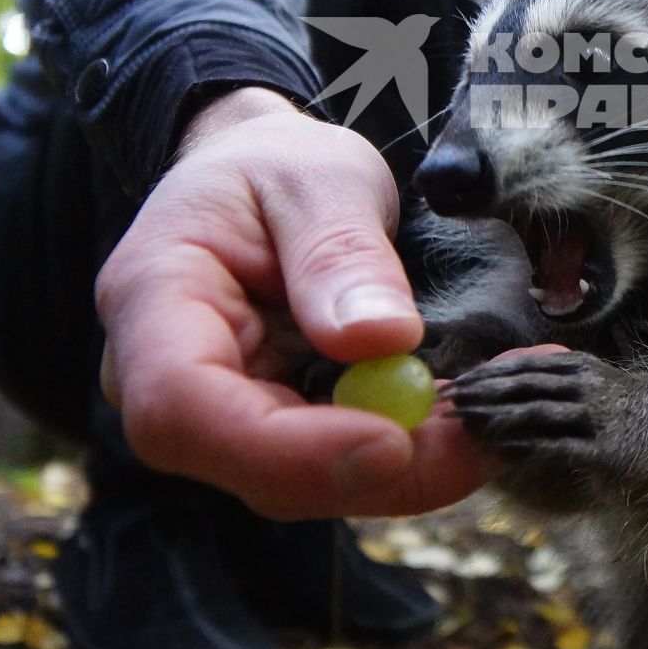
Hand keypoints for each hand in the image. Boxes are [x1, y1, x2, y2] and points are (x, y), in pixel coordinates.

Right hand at [95, 88, 485, 518]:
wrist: (264, 174)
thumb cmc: (277, 166)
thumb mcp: (318, 177)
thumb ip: (340, 253)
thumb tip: (382, 341)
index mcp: (153, 300)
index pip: (183, 408)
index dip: (285, 448)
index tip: (392, 440)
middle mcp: (165, 379)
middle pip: (251, 467)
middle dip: (375, 470)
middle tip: (483, 435)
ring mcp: (219, 415)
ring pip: (303, 482)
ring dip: (407, 467)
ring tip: (494, 409)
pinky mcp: (274, 430)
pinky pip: (336, 462)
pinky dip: (410, 451)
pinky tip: (470, 414)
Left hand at [443, 351, 610, 467]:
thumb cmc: (617, 415)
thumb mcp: (586, 387)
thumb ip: (549, 384)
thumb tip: (493, 386)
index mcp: (577, 367)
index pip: (520, 366)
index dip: (482, 375)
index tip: (451, 384)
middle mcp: (586, 386)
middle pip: (522, 386)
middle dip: (479, 395)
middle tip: (446, 405)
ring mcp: (596, 416)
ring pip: (535, 412)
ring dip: (494, 419)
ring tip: (465, 426)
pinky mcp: (603, 450)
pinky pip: (556, 447)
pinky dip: (524, 448)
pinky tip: (499, 452)